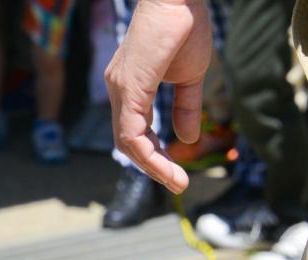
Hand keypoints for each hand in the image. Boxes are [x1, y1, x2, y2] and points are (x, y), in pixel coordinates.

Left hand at [105, 0, 212, 192]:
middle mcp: (118, 91)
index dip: (154, 154)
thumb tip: (187, 139)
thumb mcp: (189, 77)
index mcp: (129, 89)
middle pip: (127, 142)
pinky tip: (165, 165)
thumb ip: (185, 107)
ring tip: (175, 182)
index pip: (134, 132)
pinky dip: (147, 153)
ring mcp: (119, 89)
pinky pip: (131, 131)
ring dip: (152, 166)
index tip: (175, 172)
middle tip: (176, 183)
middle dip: (152, 166)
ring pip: (127, 142)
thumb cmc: (184, 27)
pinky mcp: (128, 87)